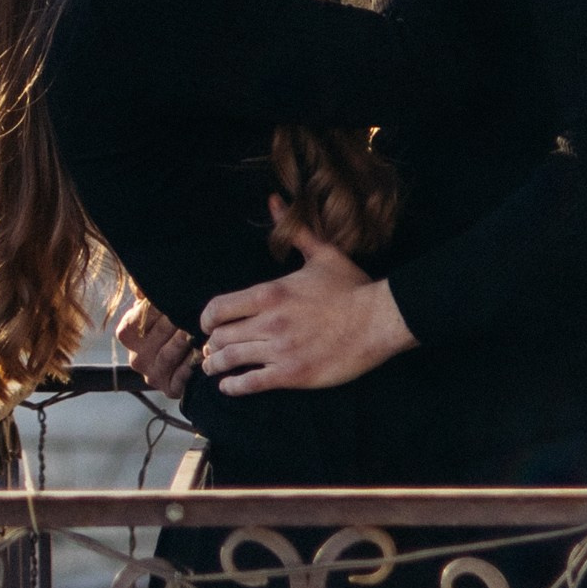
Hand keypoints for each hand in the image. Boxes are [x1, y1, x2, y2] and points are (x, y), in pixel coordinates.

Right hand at [114, 292, 198, 400]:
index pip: (142, 315)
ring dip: (184, 341)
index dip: (160, 304)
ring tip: (199, 328)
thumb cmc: (165, 325)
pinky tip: (204, 352)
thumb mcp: (152, 306)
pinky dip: (192, 364)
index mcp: (127, 334)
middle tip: (194, 308)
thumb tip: (141, 284)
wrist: (178, 360)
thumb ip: (145, 292)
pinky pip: (181, 377)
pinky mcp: (169, 389)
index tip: (177, 294)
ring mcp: (152, 375)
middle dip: (177, 319)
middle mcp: (136, 358)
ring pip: (167, 354)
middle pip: (157, 334)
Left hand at [199, 229, 416, 392]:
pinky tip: (229, 387)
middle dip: (212, 344)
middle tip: (212, 348)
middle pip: (221, 337)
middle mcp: (269, 322)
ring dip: (217, 366)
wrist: (379, 320)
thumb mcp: (321, 253)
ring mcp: (280, 350)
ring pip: (231, 361)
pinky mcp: (293, 374)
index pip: (219, 308)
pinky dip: (234, 387)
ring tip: (214, 368)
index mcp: (270, 294)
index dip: (207, 319)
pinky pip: (251, 384)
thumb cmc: (351, 287)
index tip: (207, 324)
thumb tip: (274, 200)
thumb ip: (293, 231)